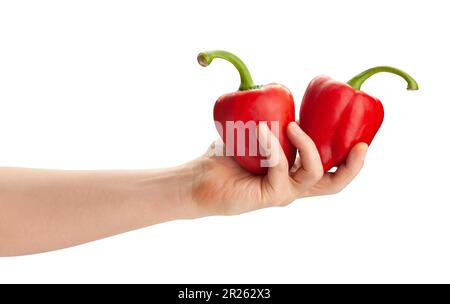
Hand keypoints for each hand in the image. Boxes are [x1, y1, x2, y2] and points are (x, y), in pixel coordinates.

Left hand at [190, 121, 367, 215]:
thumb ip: (272, 121)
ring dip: (307, 144)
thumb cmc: (226, 155)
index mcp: (294, 173)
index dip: (350, 159)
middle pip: (334, 184)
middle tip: (359, 145)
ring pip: (314, 174)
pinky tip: (260, 130)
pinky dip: (273, 145)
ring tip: (291, 124)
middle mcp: (293, 186)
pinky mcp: (269, 196)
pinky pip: (280, 169)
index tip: (361, 139)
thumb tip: (279, 96)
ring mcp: (283, 193)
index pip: (331, 171)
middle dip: (352, 165)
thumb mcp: (256, 132)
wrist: (198, 179)